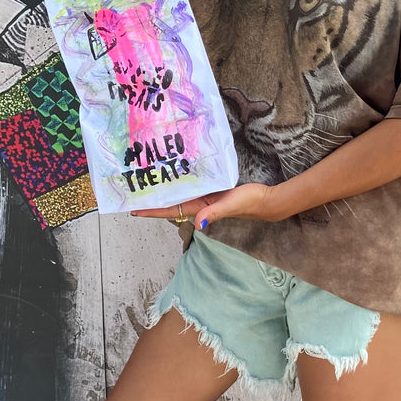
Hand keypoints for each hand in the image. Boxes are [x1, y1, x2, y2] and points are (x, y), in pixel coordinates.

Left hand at [133, 182, 278, 229]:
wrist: (265, 200)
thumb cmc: (250, 202)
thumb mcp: (231, 205)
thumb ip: (215, 214)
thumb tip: (198, 225)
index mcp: (201, 208)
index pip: (171, 211)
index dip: (153, 211)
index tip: (134, 209)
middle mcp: (200, 204)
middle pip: (171, 204)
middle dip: (153, 201)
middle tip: (134, 193)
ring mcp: (206, 197)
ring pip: (180, 195)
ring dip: (165, 192)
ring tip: (148, 183)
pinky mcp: (213, 190)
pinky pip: (192, 187)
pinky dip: (181, 183)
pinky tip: (175, 175)